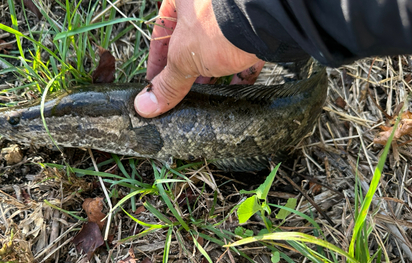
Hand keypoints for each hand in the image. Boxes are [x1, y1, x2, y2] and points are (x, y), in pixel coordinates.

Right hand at [134, 0, 260, 117]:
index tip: (154, 83)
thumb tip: (145, 105)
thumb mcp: (184, 57)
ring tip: (205, 97)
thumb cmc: (218, 26)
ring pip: (217, 50)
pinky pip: (244, 55)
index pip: (161, 31)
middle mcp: (208, 5)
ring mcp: (233, 17)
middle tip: (181, 94)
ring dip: (211, 74)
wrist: (266, 20)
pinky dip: (238, 74)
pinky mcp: (256, 31)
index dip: (156, 60)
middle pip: (191, 43)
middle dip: (186, 71)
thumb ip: (167, 82)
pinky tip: (234, 91)